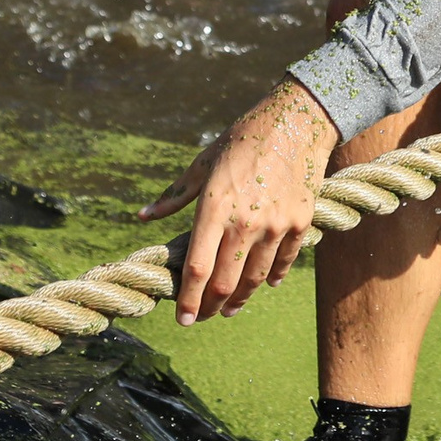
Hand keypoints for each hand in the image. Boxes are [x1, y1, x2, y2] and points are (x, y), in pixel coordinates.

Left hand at [141, 81, 341, 321]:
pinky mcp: (299, 222)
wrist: (297, 122)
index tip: (182, 318)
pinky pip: (282, 262)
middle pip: (224, 282)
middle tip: (202, 316)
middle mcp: (244, 222)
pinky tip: (263, 284)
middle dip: (210, 307)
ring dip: (239, 300)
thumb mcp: (203, 163)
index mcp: (214, 208)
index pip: (196, 268)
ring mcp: (275, 225)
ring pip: (254, 279)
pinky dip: (271, 278)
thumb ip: (174, 196)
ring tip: (229, 309)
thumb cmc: (243, 139)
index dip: (187, 300)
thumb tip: (141, 216)